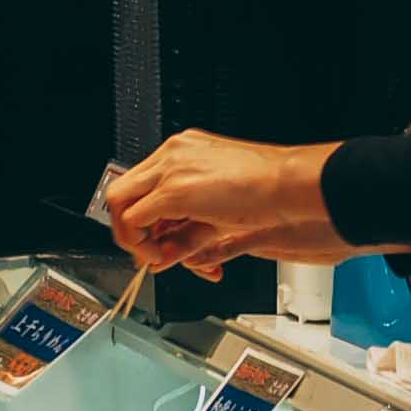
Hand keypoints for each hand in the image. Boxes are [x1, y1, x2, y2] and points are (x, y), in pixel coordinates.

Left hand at [102, 133, 355, 272]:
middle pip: (124, 189)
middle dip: (128, 227)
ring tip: (153, 256)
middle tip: (144, 252)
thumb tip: (161, 259)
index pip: (145, 184)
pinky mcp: (174, 189)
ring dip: (130, 235)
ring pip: (120, 200)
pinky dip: (139, 241)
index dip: (142, 218)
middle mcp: (173, 152)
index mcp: (186, 151)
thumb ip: (186, 237)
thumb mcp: (219, 216)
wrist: (290, 184)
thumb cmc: (270, 193)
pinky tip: (160, 255)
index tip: (151, 242)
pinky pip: (135, 218)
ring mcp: (171, 167)